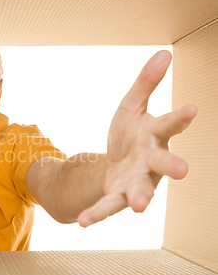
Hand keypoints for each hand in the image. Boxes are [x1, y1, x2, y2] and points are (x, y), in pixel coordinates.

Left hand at [77, 50, 196, 226]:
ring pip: (141, 191)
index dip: (180, 118)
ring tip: (141, 206)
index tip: (191, 109)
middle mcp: (152, 162)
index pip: (169, 125)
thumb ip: (146, 83)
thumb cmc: (130, 133)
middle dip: (172, 166)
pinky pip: (108, 207)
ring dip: (142, 198)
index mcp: (155, 136)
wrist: (116, 162)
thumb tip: (165, 52)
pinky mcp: (119, 197)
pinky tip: (83, 222)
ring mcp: (137, 182)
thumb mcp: (132, 106)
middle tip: (183, 171)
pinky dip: (96, 214)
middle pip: (163, 164)